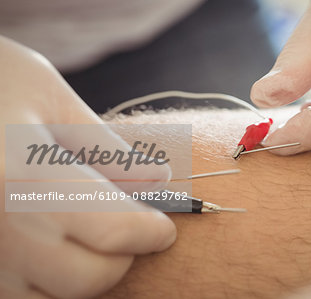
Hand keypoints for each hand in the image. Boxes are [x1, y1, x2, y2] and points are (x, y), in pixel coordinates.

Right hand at [0, 36, 175, 297]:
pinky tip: (58, 243)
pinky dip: (52, 280)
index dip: (149, 232)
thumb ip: (107, 147)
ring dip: (87, 271)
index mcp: (18, 174)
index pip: (110, 229)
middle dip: (121, 256)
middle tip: (131, 229)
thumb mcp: (51, 99)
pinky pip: (22, 293)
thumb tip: (159, 182)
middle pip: (84, 278)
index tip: (165, 228)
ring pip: (53, 296)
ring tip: (91, 231)